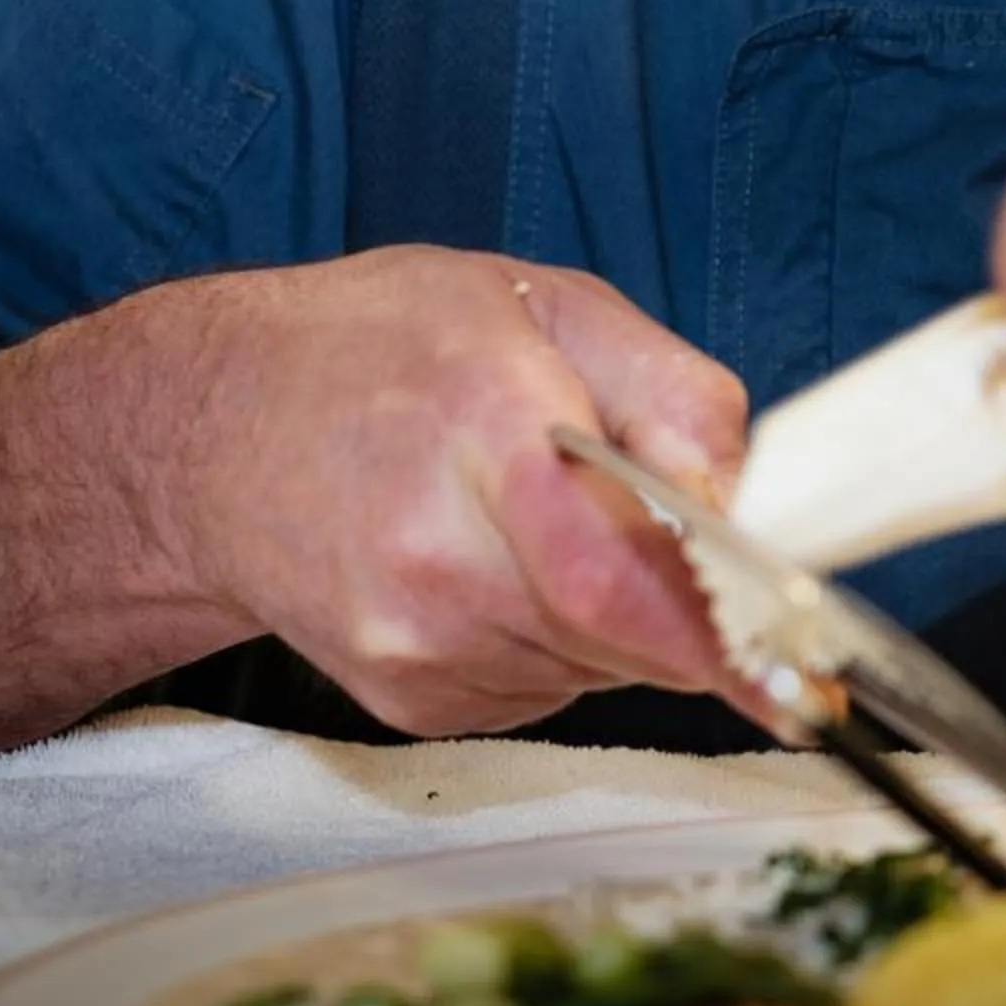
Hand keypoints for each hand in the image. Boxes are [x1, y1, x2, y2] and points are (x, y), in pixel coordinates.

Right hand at [157, 246, 749, 736]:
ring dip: (627, 613)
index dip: (716, 626)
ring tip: (551, 519)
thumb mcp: (545, 305)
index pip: (612, 568)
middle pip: (626, 629)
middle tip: (689, 538)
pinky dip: (569, 641)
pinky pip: (550, 690)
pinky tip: (506, 566)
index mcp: (481, 423)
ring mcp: (410, 642)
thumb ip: (672, 392)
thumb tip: (747, 501)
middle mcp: (435, 553)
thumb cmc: (384, 347)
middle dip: (688, 595)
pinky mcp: (405, 700)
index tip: (800, 674)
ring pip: (600, 666)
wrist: (206, 433)